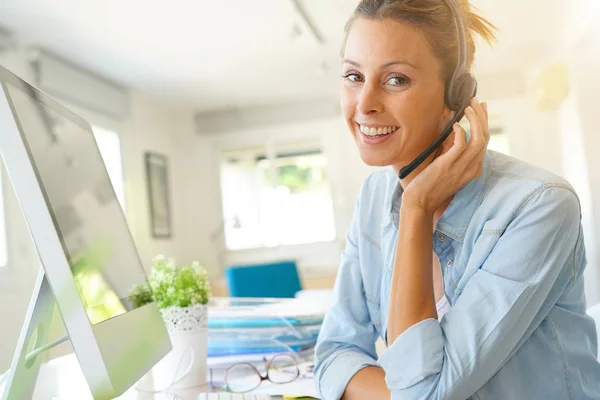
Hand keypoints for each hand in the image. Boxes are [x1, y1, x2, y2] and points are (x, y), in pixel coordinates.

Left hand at [402, 98, 489, 213]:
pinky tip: (455, 124)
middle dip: (482, 116)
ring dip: (475, 119)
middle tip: (475, 101)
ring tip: (467, 106)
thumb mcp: (447, 167)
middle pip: (485, 137)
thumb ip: (452, 151)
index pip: (485, 141)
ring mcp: (462, 167)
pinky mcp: (448, 166)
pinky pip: (461, 144)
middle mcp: (472, 168)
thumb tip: (454, 130)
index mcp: (473, 169)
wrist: (420, 203)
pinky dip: (460, 132)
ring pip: (479, 138)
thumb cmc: (429, 185)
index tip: (481, 108)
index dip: (484, 122)